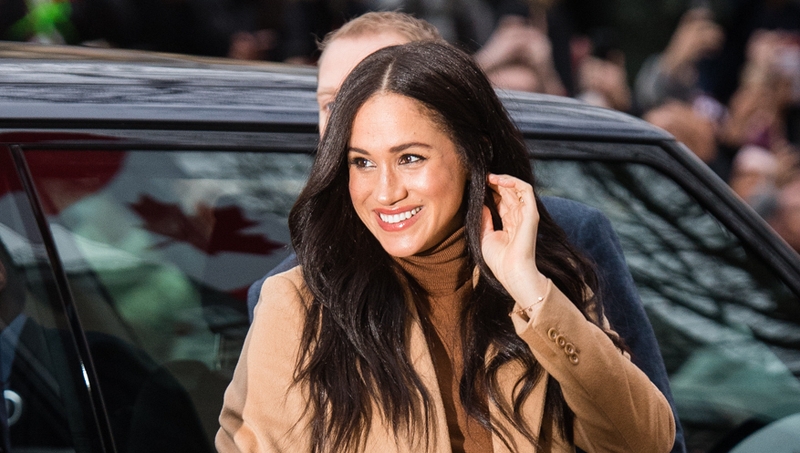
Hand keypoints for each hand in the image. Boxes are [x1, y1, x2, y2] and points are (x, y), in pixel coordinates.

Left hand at [480, 174, 548, 299]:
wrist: (511, 271)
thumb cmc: (499, 260)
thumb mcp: (485, 236)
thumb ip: (484, 219)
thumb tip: (481, 204)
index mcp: (509, 223)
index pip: (502, 200)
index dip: (491, 190)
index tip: (479, 184)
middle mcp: (519, 216)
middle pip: (508, 192)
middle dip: (496, 182)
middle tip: (482, 176)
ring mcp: (526, 213)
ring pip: (517, 188)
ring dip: (503, 179)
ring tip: (489, 176)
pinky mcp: (531, 212)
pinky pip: (526, 189)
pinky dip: (513, 181)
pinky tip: (499, 180)